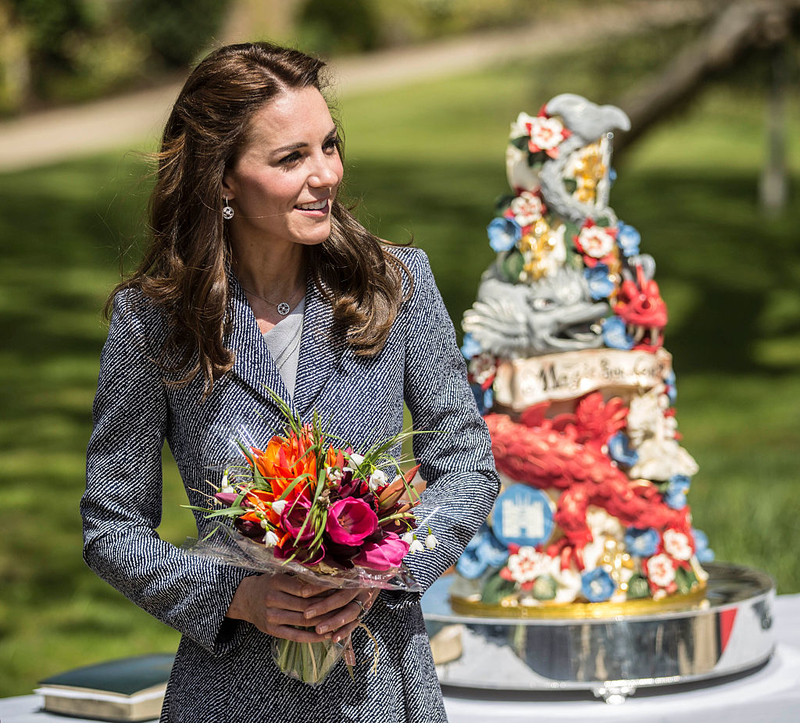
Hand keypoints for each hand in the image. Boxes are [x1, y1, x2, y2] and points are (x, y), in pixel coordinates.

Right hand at [225, 572, 377, 642]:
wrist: (244, 598)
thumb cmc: (269, 582)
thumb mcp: (280, 573)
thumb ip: (300, 574)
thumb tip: (329, 572)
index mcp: (277, 581)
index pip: (305, 588)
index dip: (324, 590)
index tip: (340, 589)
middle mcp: (272, 599)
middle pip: (307, 606)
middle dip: (328, 606)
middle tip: (346, 605)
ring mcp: (271, 616)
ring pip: (304, 621)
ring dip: (324, 622)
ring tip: (341, 620)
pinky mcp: (272, 630)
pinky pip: (295, 636)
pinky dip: (313, 637)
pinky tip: (327, 635)